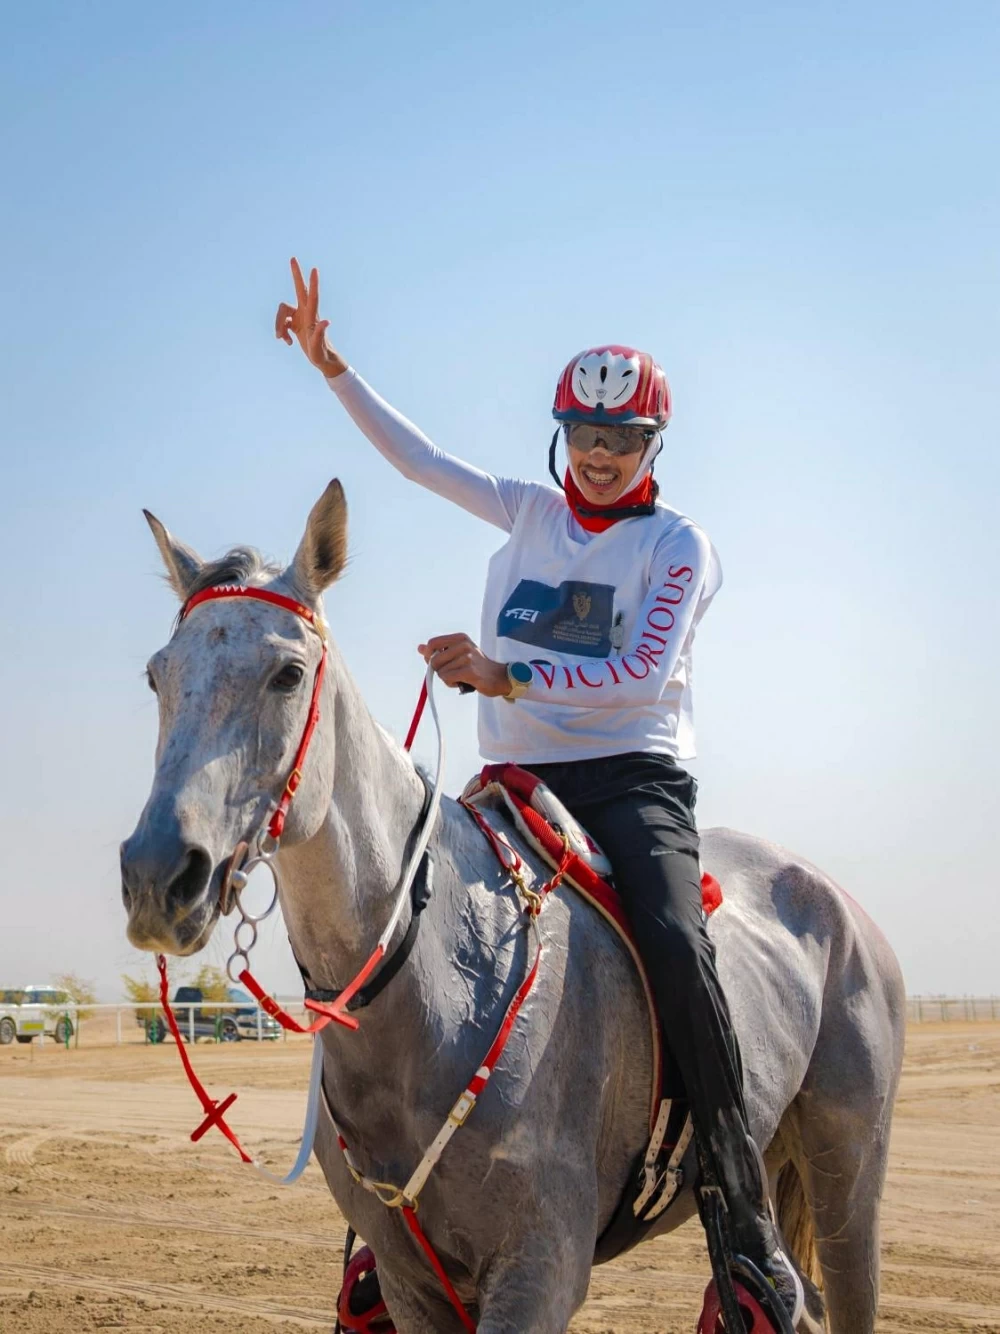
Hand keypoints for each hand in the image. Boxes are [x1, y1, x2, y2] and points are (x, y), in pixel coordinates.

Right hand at [275, 258, 348, 378]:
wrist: (322, 360)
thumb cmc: (322, 354)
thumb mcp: (319, 346)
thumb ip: (320, 334)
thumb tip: (326, 321)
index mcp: (312, 316)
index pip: (312, 296)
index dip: (312, 283)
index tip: (314, 269)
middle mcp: (306, 313)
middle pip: (299, 290)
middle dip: (296, 275)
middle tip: (293, 258)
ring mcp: (300, 317)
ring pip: (282, 312)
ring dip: (278, 325)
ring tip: (283, 340)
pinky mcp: (295, 323)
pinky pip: (282, 323)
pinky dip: (281, 332)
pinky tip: (287, 342)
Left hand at [418, 634, 509, 696]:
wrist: (498, 677)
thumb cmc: (476, 666)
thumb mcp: (458, 653)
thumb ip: (438, 651)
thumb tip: (420, 648)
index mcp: (460, 638)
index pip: (432, 643)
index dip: (429, 656)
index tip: (436, 664)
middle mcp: (463, 644)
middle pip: (434, 660)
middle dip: (439, 670)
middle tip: (452, 672)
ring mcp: (467, 657)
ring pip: (440, 672)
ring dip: (447, 678)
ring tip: (460, 677)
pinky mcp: (469, 671)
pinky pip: (447, 678)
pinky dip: (451, 683)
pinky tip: (462, 682)